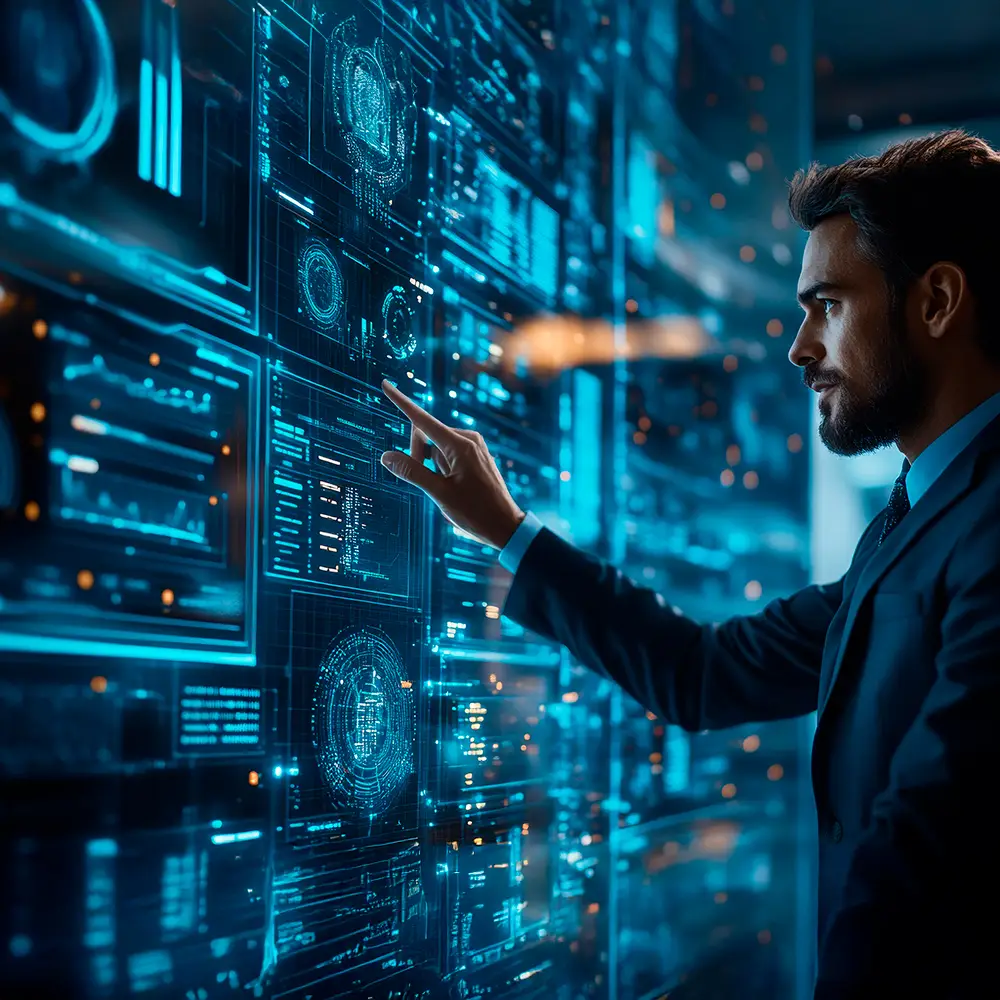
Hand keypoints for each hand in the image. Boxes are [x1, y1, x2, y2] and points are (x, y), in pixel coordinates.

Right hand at [379, 380, 524, 549]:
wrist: (505, 526)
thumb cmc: (475, 513)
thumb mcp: (439, 494)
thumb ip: (412, 473)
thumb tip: (386, 456)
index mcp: (459, 445)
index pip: (422, 420)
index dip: (402, 403)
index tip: (386, 385)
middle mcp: (468, 439)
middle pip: (426, 435)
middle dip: (419, 455)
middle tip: (430, 483)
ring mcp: (473, 445)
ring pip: (436, 448)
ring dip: (433, 466)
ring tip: (450, 488)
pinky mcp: (475, 454)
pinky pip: (448, 453)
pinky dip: (442, 467)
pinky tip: (456, 486)